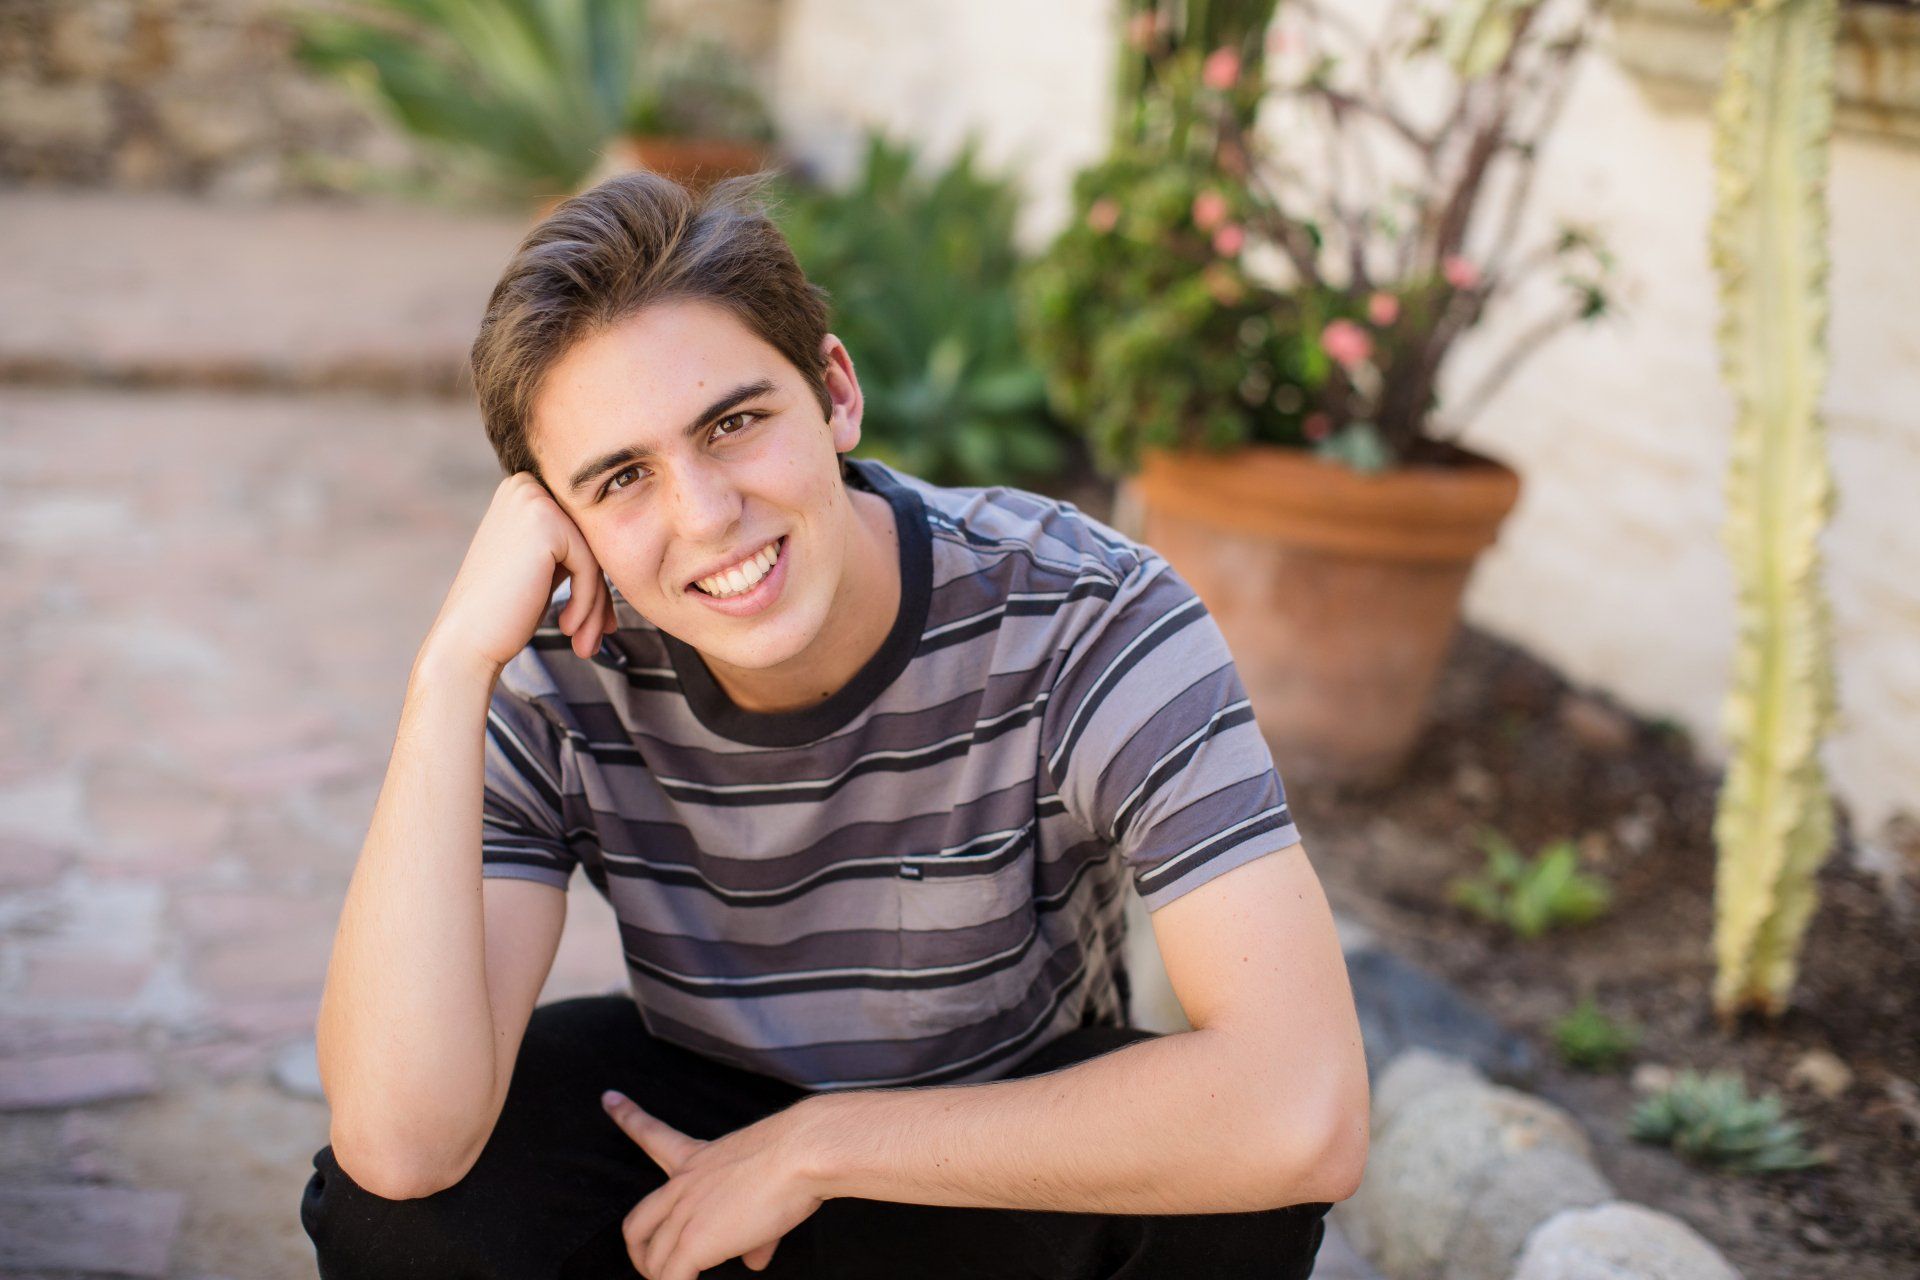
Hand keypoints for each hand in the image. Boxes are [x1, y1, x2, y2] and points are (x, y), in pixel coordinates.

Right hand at [424, 472, 615, 672]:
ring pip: (594, 556)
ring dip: (596, 607)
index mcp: (523, 492)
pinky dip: (587, 603)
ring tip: (586, 643)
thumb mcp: (541, 567)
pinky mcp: (546, 522)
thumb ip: (571, 547)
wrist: (466, 640)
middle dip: (598, 596)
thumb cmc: (504, 611)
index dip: (593, 582)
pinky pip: (590, 566)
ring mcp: (534, 500)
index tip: (598, 622)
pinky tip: (566, 627)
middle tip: (594, 637)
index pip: (580, 534)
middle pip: (590, 543)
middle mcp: (525, 486)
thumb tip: (623, 546)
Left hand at [602, 1090, 825, 1279]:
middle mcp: (683, 1183)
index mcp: (698, 1158)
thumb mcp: (768, 1188)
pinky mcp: (695, 1241)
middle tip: (646, 1265)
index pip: (652, 1134)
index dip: (628, 1117)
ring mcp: (685, 1213)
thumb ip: (755, 1231)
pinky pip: (672, 1279)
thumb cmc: (796, 1158)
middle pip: (636, 1222)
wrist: (803, 1152)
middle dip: (636, 1252)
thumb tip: (753, 1260)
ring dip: (662, 1277)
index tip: (608, 1098)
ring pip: (653, 1259)